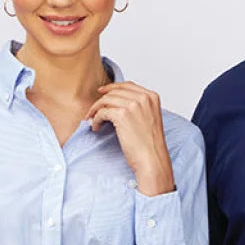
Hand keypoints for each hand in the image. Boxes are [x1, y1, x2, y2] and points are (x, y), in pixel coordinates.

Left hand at [86, 82, 174, 196]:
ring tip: (92, 120)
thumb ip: (138, 106)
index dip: (112, 88)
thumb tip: (116, 101)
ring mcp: (133, 105)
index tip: (102, 92)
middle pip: (115, 92)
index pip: (128, 85)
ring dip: (95, 110)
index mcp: (151, 97)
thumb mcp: (149, 119)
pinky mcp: (122, 115)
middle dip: (101, 101)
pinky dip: (96, 120)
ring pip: (106, 100)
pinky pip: (102, 112)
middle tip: (93, 111)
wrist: (152, 159)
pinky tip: (96, 127)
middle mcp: (143, 98)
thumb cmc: (150, 145)